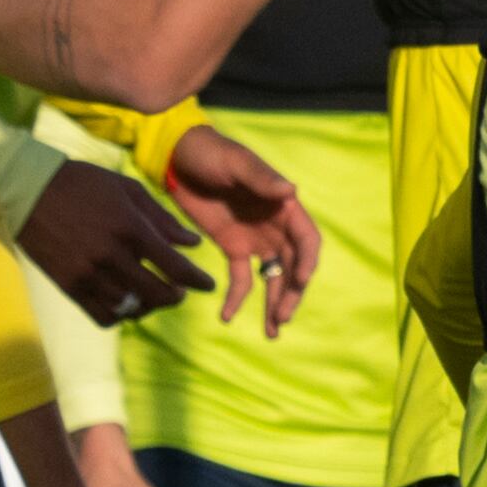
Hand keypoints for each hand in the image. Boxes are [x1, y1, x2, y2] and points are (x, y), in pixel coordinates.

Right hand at [20, 161, 216, 325]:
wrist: (31, 190)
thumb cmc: (85, 184)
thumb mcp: (129, 190)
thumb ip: (163, 219)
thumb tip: (193, 244)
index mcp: (130, 229)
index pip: (175, 267)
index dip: (197, 281)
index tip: (208, 285)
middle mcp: (111, 256)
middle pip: (157, 294)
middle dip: (176, 296)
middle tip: (179, 291)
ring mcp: (88, 274)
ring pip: (132, 308)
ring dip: (149, 306)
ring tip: (153, 294)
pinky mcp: (69, 286)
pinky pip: (104, 315)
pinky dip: (122, 314)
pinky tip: (127, 302)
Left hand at [163, 126, 319, 334]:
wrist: (180, 158)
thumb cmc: (213, 153)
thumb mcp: (237, 164)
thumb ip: (261, 179)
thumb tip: (290, 191)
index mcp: (283, 206)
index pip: (306, 239)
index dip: (307, 261)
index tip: (300, 281)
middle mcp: (275, 227)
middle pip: (292, 266)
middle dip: (291, 294)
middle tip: (282, 319)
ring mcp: (255, 240)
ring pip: (272, 278)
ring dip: (274, 304)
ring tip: (272, 332)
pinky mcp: (232, 248)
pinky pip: (241, 278)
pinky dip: (237, 299)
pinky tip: (228, 317)